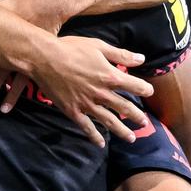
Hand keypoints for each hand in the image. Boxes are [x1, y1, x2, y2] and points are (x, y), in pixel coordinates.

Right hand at [32, 34, 151, 145]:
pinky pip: (86, 126)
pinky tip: (100, 143)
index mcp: (110, 76)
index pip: (135, 86)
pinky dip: (94, 136)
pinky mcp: (72, 110)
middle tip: (144, 123)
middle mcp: (102, 93)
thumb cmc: (70, 48)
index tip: (148, 91)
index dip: (144, 89)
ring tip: (131, 138)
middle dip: (137, 116)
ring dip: (122, 130)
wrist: (43, 58)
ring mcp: (87, 104)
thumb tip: (141, 59)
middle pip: (125, 107)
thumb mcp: (98, 46)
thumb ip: (121, 55)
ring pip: (109, 121)